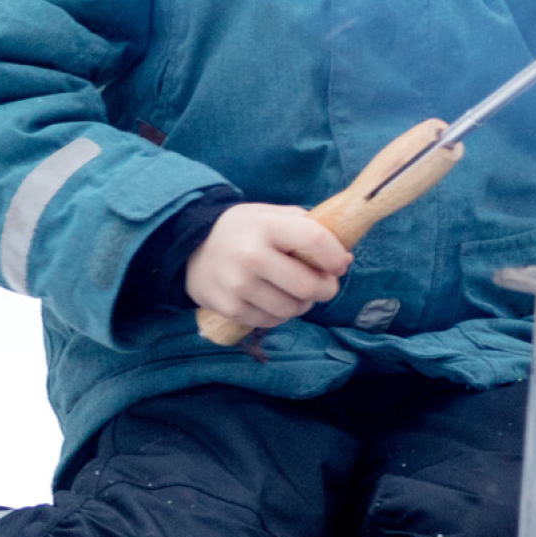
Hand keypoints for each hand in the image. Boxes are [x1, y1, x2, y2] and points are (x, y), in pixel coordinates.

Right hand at [186, 204, 351, 334]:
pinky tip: (275, 300)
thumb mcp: (273, 216)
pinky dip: (281, 314)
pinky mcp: (229, 308)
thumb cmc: (245, 230)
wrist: (190, 247)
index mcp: (266, 226)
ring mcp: (238, 285)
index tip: (339, 264)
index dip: (335, 256)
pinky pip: (271, 321)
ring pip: (292, 308)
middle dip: (326, 288)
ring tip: (297, 292)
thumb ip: (309, 229)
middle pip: (308, 285)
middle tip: (325, 285)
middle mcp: (251, 256)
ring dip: (303, 304)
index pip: (314, 240)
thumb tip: (345, 259)